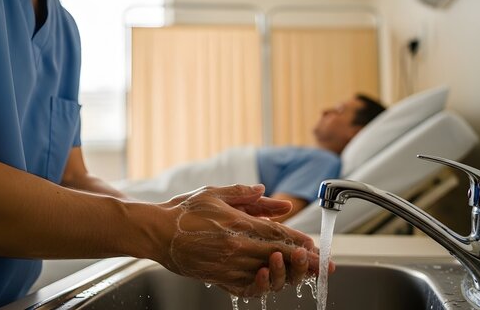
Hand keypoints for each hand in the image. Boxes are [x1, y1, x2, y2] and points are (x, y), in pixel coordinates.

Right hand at [158, 184, 332, 296]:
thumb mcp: (215, 193)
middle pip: (279, 256)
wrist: (156, 233)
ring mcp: (228, 266)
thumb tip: (266, 192)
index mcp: (237, 224)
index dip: (299, 241)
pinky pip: (247, 287)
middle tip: (323, 265)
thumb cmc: (183, 211)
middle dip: (304, 261)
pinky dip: (263, 285)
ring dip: (290, 275)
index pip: (278, 235)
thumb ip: (243, 193)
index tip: (315, 245)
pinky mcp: (218, 279)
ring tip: (305, 274)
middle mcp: (236, 248)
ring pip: (267, 274)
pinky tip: (273, 281)